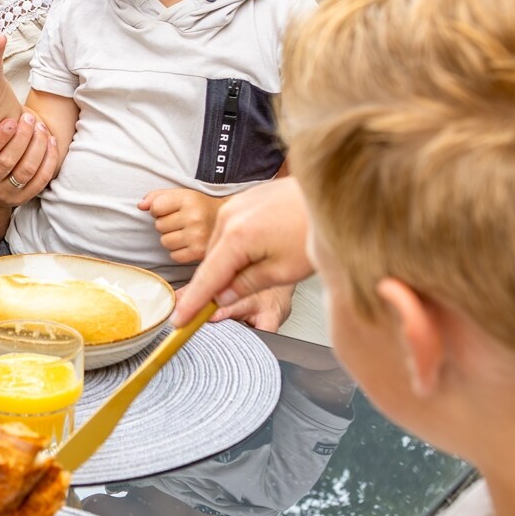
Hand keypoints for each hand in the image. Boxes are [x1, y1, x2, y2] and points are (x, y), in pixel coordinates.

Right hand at [0, 112, 60, 205]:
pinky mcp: (21, 198)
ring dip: (38, 147)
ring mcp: (4, 193)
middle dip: (22, 137)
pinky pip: (40, 180)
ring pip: (26, 171)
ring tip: (42, 129)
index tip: (11, 121)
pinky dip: (49, 160)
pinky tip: (51, 143)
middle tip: (30, 118)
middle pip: (7, 161)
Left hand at [139, 188, 223, 265]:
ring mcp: (197, 236)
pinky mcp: (199, 252)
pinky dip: (178, 251)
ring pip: (165, 242)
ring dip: (171, 238)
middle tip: (181, 222)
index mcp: (189, 199)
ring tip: (185, 232)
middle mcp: (194, 217)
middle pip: (159, 225)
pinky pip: (174, 256)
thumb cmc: (199, 207)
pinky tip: (189, 243)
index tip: (169, 210)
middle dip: (166, 224)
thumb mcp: (181, 194)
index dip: (158, 209)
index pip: (155, 207)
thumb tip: (140, 206)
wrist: (227, 222)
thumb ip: (157, 196)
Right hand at [173, 177, 314, 325]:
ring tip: (264, 268)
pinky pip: (231, 231)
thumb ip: (246, 285)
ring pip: (221, 246)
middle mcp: (229, 217)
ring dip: (231, 264)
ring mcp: (235, 205)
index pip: (206, 278)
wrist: (335, 197)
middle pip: (211, 262)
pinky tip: (262, 251)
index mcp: (236, 236)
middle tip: (232, 302)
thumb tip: (223, 297)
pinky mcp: (245, 200)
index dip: (193, 302)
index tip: (179, 319)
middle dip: (217, 284)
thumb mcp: (282, 270)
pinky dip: (238, 247)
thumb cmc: (313, 229)